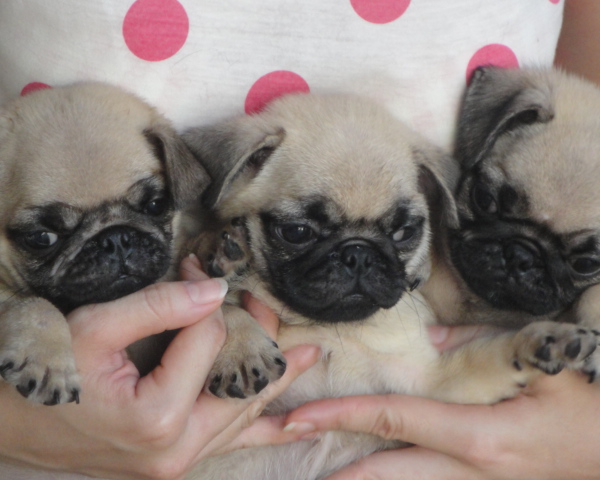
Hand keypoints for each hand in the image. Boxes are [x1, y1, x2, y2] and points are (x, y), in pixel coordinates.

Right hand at [0, 256, 318, 479]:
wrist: (6, 424)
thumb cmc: (39, 375)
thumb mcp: (94, 329)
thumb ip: (159, 307)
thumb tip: (217, 288)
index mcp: (157, 418)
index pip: (209, 342)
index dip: (206, 297)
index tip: (194, 266)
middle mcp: (175, 451)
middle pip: (242, 384)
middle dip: (259, 339)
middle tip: (270, 307)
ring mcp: (175, 463)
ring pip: (242, 415)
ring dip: (273, 379)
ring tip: (309, 355)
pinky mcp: (170, 462)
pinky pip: (228, 442)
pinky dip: (261, 427)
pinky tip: (292, 424)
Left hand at [284, 326, 599, 479]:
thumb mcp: (543, 360)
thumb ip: (477, 349)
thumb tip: (429, 342)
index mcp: (483, 437)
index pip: (395, 422)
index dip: (341, 417)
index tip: (297, 416)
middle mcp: (476, 474)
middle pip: (389, 474)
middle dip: (338, 472)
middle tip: (292, 460)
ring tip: (326, 476)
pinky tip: (384, 475)